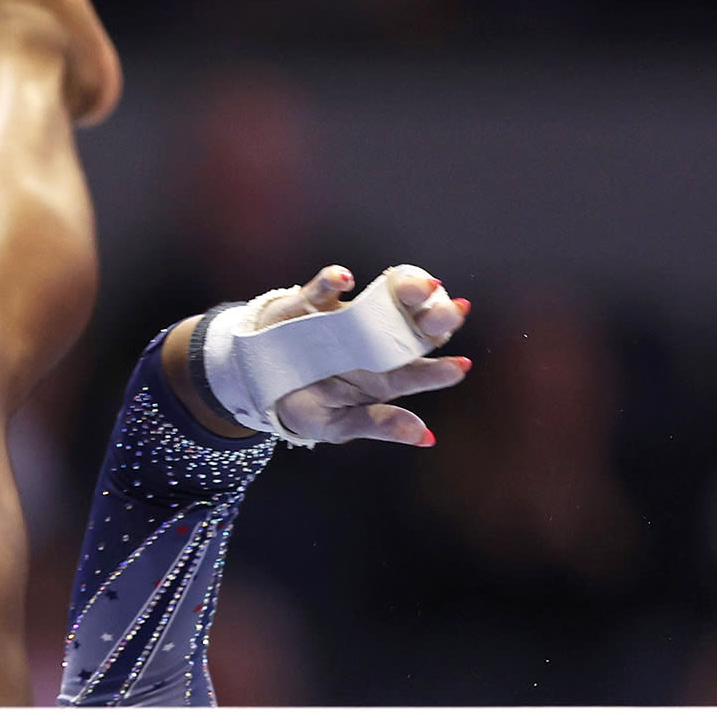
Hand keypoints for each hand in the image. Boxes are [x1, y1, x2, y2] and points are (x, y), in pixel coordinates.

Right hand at [257, 265, 471, 445]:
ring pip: (378, 300)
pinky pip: (321, 289)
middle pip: (410, 326)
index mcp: (381, 374)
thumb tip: (426, 437)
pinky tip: (344, 280)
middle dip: (434, 316)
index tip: (461, 367)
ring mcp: (342, 319)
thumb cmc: (305, 405)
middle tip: (455, 310)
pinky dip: (331, 281)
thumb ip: (378, 425)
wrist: (256, 382)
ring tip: (422, 286)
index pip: (418, 369)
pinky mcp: (310, 304)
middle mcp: (370, 341)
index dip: (439, 369)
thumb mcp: (337, 424)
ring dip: (401, 289)